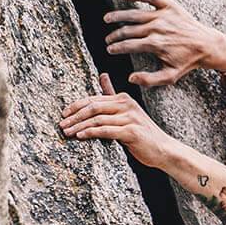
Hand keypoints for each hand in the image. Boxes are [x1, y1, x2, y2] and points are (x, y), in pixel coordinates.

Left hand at [60, 73, 176, 168]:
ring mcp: (130, 118)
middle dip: (74, 116)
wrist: (164, 149)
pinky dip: (91, 133)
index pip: (94, 99)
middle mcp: (126, 105)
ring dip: (79, 127)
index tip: (63, 114)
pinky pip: (106, 131)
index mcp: (123, 99)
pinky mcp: (131, 131)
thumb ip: (112, 96)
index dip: (76, 106)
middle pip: (93, 107)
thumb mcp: (127, 112)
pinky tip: (81, 136)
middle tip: (62, 125)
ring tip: (67, 133)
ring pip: (97, 119)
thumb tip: (103, 75)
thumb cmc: (143, 133)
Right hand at [102, 0, 225, 87]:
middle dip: (114, 35)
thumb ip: (149, 80)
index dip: (116, 48)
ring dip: (118, 16)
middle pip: (128, 30)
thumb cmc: (188, 61)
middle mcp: (156, 28)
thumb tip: (130, 78)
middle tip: (108, 39)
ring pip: (134, 13)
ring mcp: (162, 15)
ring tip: (107, 19)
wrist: (207, 45)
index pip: (128, 45)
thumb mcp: (170, 76)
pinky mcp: (169, 5)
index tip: (109, 50)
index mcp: (154, 44)